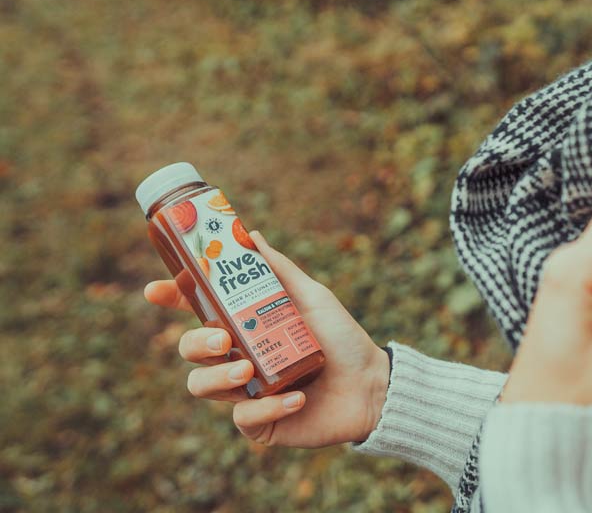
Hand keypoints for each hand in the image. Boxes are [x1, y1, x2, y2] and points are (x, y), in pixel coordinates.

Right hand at [144, 231, 390, 446]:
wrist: (371, 385)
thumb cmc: (342, 339)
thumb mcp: (313, 298)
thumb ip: (280, 271)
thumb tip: (251, 234)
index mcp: (244, 324)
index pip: (197, 310)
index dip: (172, 298)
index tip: (154, 290)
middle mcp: (237, 357)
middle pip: (189, 349)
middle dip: (196, 345)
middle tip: (225, 341)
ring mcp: (244, 392)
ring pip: (201, 386)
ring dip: (220, 379)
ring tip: (249, 373)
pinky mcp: (259, 423)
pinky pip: (243, 418)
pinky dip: (269, 408)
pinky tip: (296, 398)